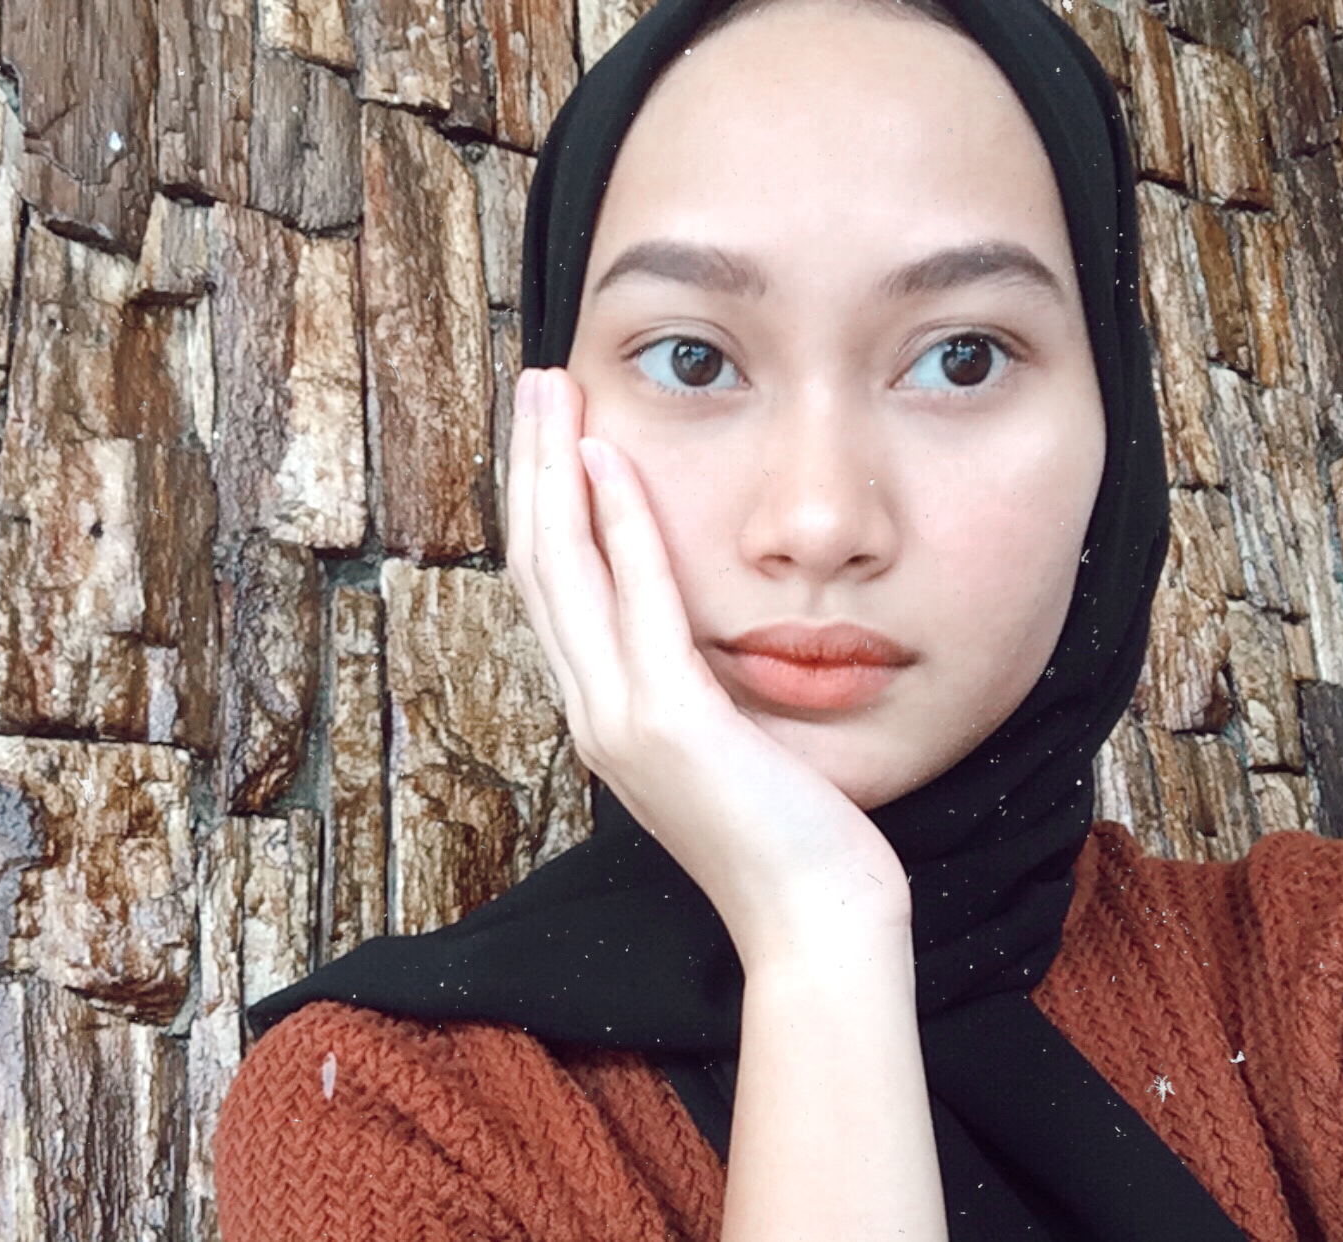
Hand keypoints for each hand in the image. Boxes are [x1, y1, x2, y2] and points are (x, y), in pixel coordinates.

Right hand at [504, 368, 911, 966]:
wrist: (813, 919)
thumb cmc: (789, 837)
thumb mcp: (730, 745)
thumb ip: (697, 687)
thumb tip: (700, 630)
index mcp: (605, 716)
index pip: (552, 590)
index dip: (540, 502)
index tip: (550, 429)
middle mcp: (594, 714)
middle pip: (535, 565)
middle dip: (529, 464)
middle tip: (535, 380)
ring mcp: (621, 720)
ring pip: (560, 571)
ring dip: (554, 469)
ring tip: (553, 390)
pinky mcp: (669, 722)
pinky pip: (636, 602)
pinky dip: (620, 524)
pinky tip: (613, 461)